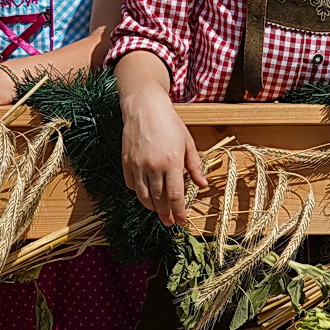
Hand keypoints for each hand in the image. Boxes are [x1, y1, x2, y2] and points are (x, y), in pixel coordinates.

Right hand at [120, 88, 205, 226]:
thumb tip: (203, 185)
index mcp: (172, 162)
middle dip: (165, 214)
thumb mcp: (187, 142)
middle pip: (159, 200)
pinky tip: (146, 195)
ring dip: (152, 208)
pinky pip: (131, 184)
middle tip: (170, 222)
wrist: (144, 106)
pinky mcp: (126, 162)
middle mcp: (153, 166)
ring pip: (143, 196)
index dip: (178, 212)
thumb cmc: (169, 122)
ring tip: (159, 212)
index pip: (175, 196)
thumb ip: (194, 166)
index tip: (181, 222)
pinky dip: (139, 193)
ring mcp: (137, 164)